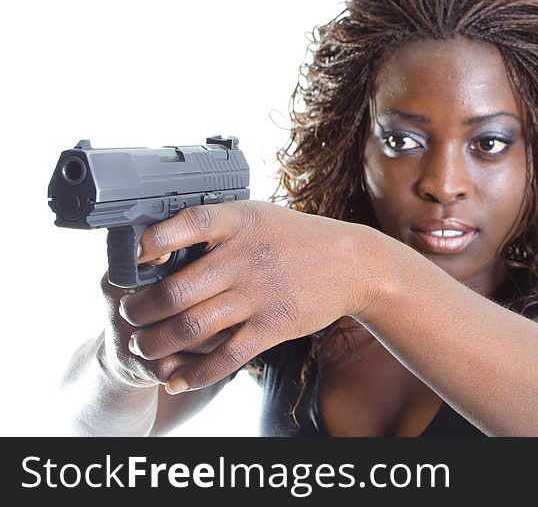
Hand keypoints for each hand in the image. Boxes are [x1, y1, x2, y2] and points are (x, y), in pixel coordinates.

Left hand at [117, 200, 387, 393]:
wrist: (351, 263)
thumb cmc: (296, 238)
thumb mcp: (256, 216)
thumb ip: (214, 228)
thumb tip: (158, 248)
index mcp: (237, 222)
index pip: (183, 226)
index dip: (149, 244)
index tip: (132, 261)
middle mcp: (244, 258)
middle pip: (173, 291)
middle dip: (139, 310)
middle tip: (129, 316)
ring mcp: (258, 295)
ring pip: (191, 328)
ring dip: (157, 344)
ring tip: (144, 346)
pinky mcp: (272, 326)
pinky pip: (225, 357)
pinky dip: (195, 373)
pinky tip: (177, 379)